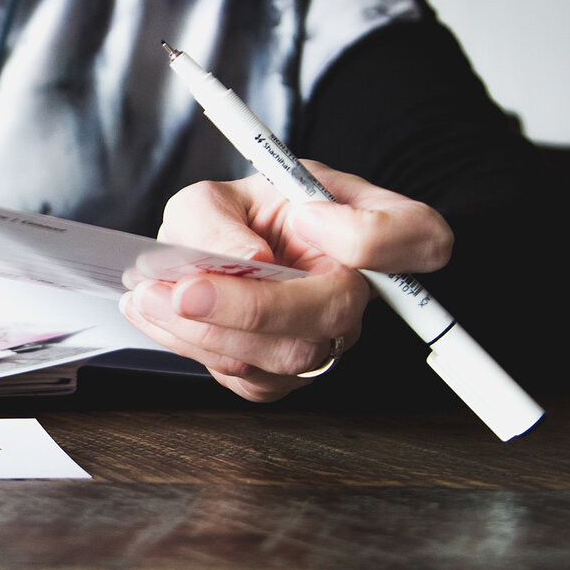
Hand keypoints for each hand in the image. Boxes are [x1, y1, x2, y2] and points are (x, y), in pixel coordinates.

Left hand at [120, 160, 451, 401]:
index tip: (304, 217)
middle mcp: (361, 293)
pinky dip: (191, 346)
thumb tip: (243, 262)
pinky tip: (158, 315)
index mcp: (375, 229)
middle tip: (182, 290)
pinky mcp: (283, 375)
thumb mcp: (222, 192)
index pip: (419, 238)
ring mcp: (326, 340)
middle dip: (247, 307)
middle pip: (332, 315)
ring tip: (150, 296)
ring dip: (204, 331)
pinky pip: (246, 377)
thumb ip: (221, 216)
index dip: (367, 236)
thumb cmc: (244, 216)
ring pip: (282, 356)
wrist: (222, 253)